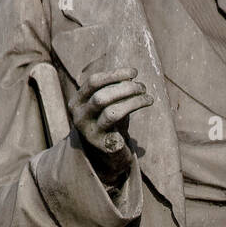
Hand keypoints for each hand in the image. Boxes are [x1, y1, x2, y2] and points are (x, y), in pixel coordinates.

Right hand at [69, 68, 152, 182]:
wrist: (105, 154)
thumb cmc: (108, 122)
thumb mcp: (108, 103)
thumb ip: (114, 90)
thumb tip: (130, 77)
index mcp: (77, 102)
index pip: (93, 82)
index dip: (115, 74)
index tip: (134, 72)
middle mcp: (79, 116)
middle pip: (101, 96)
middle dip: (126, 88)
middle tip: (143, 87)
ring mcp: (89, 132)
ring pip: (111, 113)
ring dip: (133, 102)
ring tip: (148, 99)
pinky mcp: (102, 146)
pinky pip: (118, 134)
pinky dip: (131, 126)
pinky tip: (141, 122)